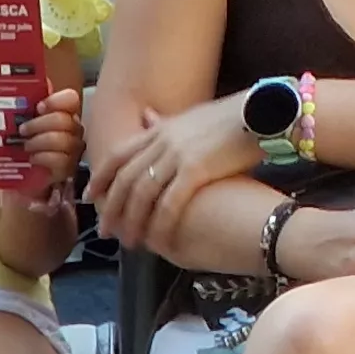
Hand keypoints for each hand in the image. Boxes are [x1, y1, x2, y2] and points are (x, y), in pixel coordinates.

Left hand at [14, 85, 87, 194]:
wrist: (18, 176)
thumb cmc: (20, 146)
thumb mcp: (18, 122)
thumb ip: (27, 102)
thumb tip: (39, 81)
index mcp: (61, 114)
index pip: (70, 99)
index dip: (55, 101)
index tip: (38, 107)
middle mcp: (72, 130)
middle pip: (65, 120)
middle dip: (40, 124)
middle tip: (22, 130)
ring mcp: (73, 150)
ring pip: (64, 140)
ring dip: (39, 142)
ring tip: (25, 146)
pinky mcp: (68, 168)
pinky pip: (61, 159)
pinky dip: (43, 158)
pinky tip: (33, 159)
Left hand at [88, 93, 264, 243]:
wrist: (264, 111)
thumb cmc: (236, 115)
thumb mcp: (194, 116)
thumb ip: (168, 124)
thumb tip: (148, 119)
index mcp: (160, 128)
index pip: (117, 154)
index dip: (100, 177)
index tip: (90, 197)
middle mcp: (162, 141)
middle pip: (124, 178)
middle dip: (111, 208)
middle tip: (105, 232)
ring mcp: (177, 155)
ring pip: (141, 194)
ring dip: (132, 222)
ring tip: (130, 242)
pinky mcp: (196, 170)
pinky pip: (170, 203)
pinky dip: (160, 224)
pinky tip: (159, 241)